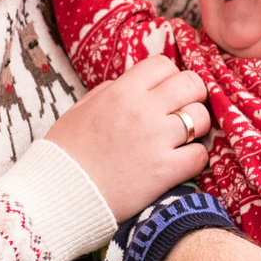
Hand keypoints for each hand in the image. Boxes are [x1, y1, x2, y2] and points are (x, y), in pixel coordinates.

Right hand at [45, 55, 212, 218]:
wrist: (59, 196)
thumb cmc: (65, 155)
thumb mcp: (79, 111)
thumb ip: (107, 92)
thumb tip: (129, 86)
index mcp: (120, 92)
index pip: (163, 65)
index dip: (169, 77)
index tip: (166, 93)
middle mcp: (143, 110)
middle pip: (191, 84)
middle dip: (192, 96)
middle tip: (183, 112)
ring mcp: (156, 140)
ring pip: (201, 117)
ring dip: (197, 127)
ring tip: (184, 139)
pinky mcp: (165, 170)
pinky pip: (200, 154)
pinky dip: (196, 158)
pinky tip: (182, 163)